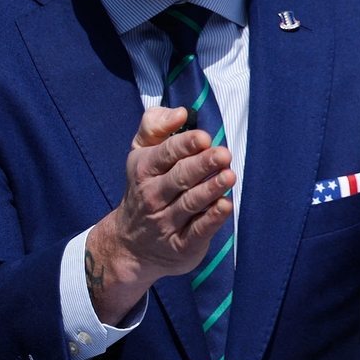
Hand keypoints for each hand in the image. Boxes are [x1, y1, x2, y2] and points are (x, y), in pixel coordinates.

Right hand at [83, 106, 234, 323]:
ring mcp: (166, 222)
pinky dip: (212, 219)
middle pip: (179, 177)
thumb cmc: (145, 187)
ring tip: (229, 176)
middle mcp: (153, 196)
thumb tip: (181, 113)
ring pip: (190, 203)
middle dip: (202, 165)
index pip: (164, 154)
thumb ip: (155, 125)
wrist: (130, 245)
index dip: (185, 145)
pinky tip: (225, 206)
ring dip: (210, 189)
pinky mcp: (182, 245)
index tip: (204, 138)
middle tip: (223, 154)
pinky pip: (198, 231)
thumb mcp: (141, 152)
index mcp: (143, 169)